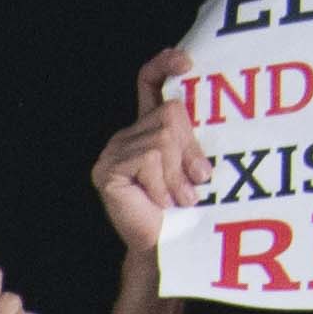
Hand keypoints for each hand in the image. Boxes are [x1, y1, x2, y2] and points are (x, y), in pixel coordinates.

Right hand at [86, 41, 195, 313]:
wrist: (168, 252)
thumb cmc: (189, 212)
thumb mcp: (197, 164)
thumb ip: (194, 136)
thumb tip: (205, 100)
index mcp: (147, 129)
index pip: (149, 82)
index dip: (164, 64)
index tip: (189, 61)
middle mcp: (126, 136)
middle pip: (168, 112)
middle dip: (191, 147)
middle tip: (197, 183)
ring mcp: (112, 153)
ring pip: (161, 136)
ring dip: (179, 172)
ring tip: (180, 198)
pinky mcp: (107, 171)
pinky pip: (148, 157)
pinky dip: (163, 182)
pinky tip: (160, 202)